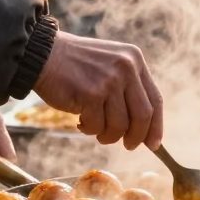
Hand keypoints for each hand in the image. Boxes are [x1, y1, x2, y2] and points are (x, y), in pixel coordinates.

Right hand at [34, 31, 163, 150]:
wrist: (44, 54)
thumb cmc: (76, 65)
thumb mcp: (111, 64)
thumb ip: (129, 88)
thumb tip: (144, 129)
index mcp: (135, 60)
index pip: (155, 100)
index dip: (156, 126)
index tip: (154, 144)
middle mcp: (126, 68)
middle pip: (143, 116)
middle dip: (136, 137)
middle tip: (127, 146)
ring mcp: (109, 81)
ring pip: (120, 126)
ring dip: (107, 135)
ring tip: (93, 127)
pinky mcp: (91, 94)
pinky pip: (97, 126)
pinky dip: (89, 129)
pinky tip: (80, 121)